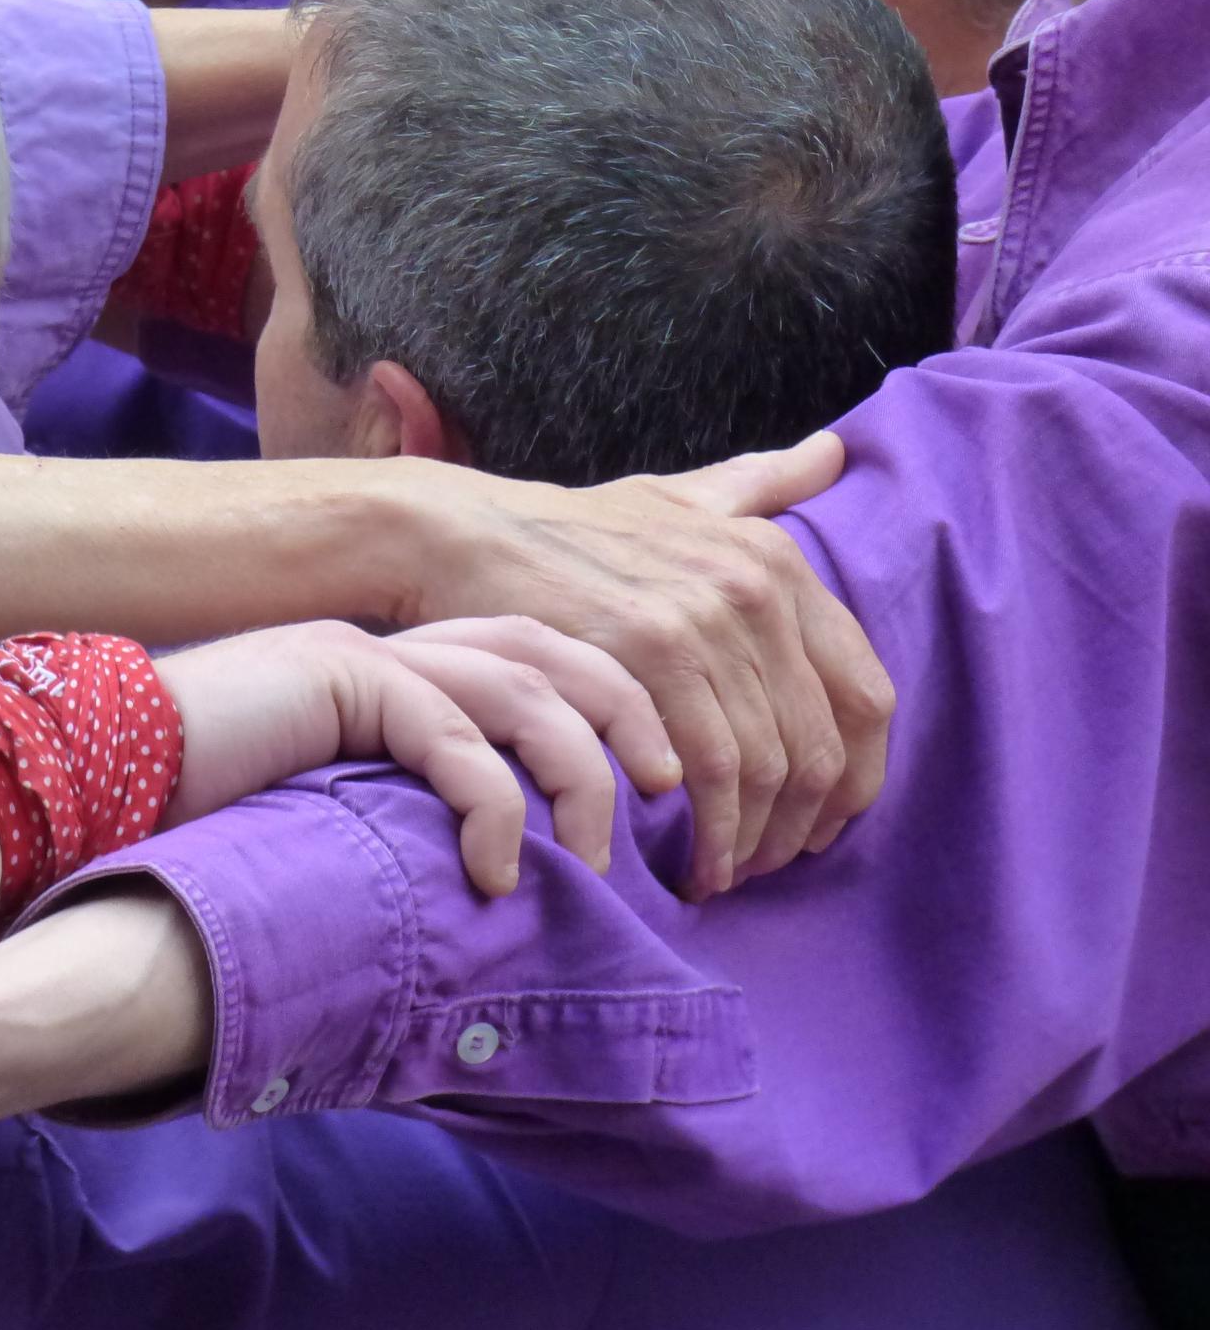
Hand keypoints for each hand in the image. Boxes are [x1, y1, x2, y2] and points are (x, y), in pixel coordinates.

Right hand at [156, 616, 675, 891]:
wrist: (100, 775)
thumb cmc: (211, 811)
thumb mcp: (336, 814)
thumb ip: (406, 821)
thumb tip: (495, 891)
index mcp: (403, 666)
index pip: (540, 657)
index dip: (614, 708)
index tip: (663, 786)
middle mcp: (395, 645)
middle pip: (554, 652)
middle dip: (629, 720)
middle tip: (672, 799)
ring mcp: (366, 654)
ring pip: (521, 689)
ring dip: (576, 776)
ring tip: (596, 862)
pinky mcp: (337, 680)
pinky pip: (449, 734)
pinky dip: (492, 805)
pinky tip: (496, 877)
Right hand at [400, 432, 893, 897]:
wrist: (465, 535)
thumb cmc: (567, 529)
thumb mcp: (678, 495)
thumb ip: (760, 484)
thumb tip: (834, 453)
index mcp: (777, 561)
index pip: (865, 695)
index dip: (856, 780)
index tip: (820, 826)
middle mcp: (756, 586)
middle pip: (820, 745)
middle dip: (798, 827)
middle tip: (761, 869)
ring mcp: (704, 618)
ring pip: (767, 766)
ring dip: (749, 841)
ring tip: (718, 876)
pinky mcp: (648, 652)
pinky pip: (708, 768)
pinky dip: (707, 830)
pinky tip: (684, 860)